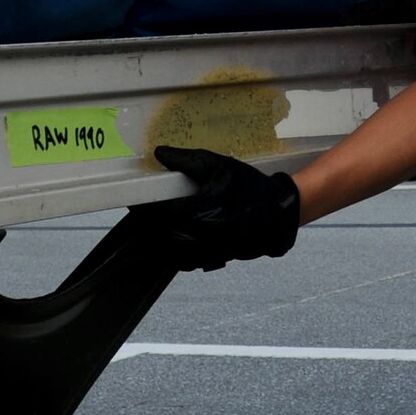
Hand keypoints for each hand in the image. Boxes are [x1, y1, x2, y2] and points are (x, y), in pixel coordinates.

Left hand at [146, 146, 300, 271]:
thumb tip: (161, 154)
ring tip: (158, 225)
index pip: (156, 214)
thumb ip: (186, 160)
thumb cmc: (250, 187)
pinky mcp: (214, 260)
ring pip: (170, 252)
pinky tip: (178, 237)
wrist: (280, 212)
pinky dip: (176, 251)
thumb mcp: (219, 165)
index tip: (135, 202)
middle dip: (149, 224)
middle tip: (145, 212)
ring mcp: (207, 252)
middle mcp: (199, 236)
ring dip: (160, 239)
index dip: (142, 208)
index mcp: (196, 212)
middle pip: (159, 236)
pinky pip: (185, 260)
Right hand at [341, 0, 415, 65]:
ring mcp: (394, 17)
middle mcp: (384, 11)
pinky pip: (388, 37)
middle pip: (360, 26)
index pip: (353, 15)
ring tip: (367, 70)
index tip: (336, 48)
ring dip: (370, 47)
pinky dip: (387, 49)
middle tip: (351, 66)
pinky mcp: (404, 24)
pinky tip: (391, 65)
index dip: (342, 28)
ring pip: (373, 32)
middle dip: (354, 43)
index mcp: (384, 5)